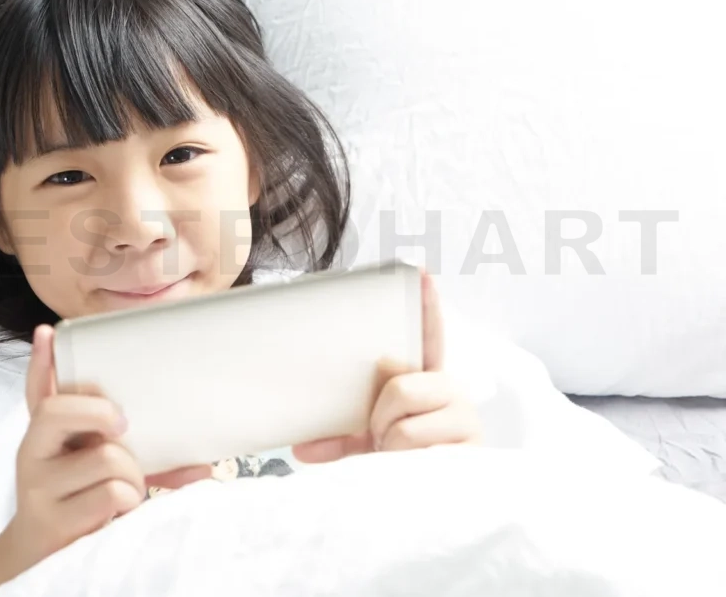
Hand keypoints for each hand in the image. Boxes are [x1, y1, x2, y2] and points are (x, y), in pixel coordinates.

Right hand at [7, 325, 210, 567]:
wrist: (48, 559)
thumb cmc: (85, 501)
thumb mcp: (104, 473)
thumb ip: (141, 460)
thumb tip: (205, 466)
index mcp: (44, 434)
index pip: (36, 390)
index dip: (41, 361)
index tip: (50, 333)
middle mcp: (32, 453)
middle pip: (56, 411)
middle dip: (99, 412)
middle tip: (122, 425)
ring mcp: (38, 486)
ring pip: (106, 457)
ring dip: (133, 475)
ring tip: (127, 490)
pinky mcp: (53, 518)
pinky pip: (113, 492)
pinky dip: (130, 500)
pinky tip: (120, 511)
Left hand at [293, 270, 481, 462]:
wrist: (438, 500)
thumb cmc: (404, 462)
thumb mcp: (368, 444)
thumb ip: (338, 438)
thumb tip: (301, 448)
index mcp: (427, 381)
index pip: (429, 338)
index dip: (426, 306)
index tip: (421, 273)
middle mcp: (451, 392)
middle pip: (401, 384)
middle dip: (381, 416)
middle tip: (382, 435)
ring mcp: (465, 418)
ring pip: (405, 418)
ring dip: (391, 442)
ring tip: (400, 455)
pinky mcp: (471, 447)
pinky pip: (416, 444)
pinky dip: (404, 459)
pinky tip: (417, 466)